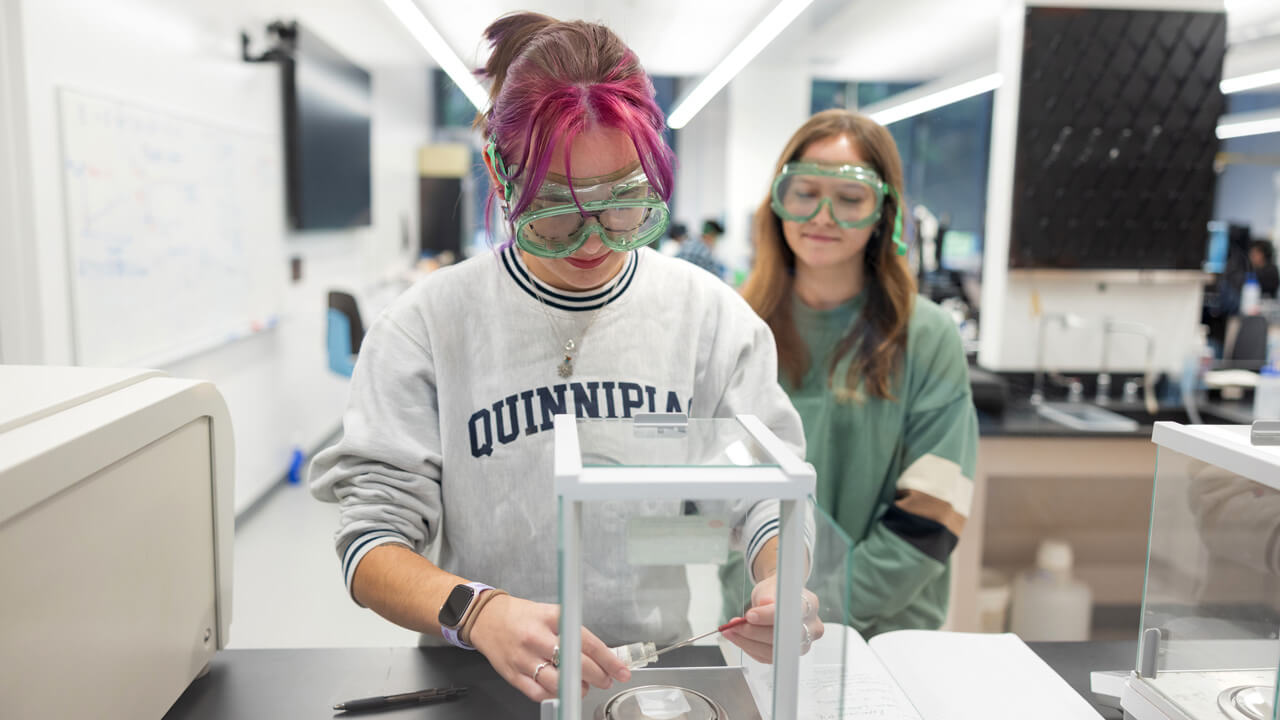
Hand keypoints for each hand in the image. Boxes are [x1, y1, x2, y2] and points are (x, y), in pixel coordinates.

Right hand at [468, 594, 631, 701]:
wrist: (486, 619)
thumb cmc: (522, 616)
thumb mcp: (551, 613)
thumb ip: (572, 631)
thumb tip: (599, 654)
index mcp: (550, 619)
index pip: (586, 642)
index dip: (607, 659)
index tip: (620, 669)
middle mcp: (537, 638)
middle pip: (575, 664)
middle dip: (598, 676)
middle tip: (606, 680)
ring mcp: (523, 658)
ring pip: (558, 683)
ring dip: (577, 689)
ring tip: (584, 686)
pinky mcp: (513, 675)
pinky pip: (539, 693)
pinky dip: (555, 695)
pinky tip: (562, 691)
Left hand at [721, 578, 822, 663]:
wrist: (779, 600)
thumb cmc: (776, 593)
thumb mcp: (770, 587)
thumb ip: (767, 595)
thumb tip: (764, 604)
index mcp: (809, 605)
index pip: (791, 613)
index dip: (768, 616)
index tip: (750, 616)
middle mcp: (811, 627)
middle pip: (782, 637)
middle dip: (754, 632)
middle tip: (735, 626)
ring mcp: (802, 644)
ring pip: (773, 651)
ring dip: (747, 642)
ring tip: (731, 632)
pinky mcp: (788, 655)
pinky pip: (767, 657)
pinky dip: (749, 648)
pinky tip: (739, 638)